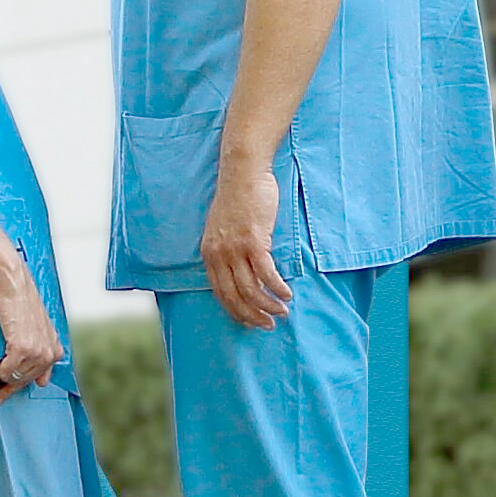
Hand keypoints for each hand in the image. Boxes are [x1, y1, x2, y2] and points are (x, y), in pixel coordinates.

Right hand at [0, 264, 64, 394]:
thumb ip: (42, 353)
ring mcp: (37, 352)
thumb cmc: (22, 304)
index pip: (39, 379)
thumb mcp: (40, 331)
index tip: (5, 393)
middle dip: (8, 383)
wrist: (15, 286)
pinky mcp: (22, 349)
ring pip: (14, 377)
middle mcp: (50, 354)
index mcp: (56, 350)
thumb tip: (41, 383)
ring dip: (0, 372)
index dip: (20, 386)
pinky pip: (5, 371)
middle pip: (24, 380)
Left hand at [200, 144, 290, 328]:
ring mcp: (235, 248)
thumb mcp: (222, 228)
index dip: (236, 312)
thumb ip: (227, 250)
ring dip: (268, 305)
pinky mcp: (254, 240)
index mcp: (209, 253)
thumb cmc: (238, 198)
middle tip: (268, 324)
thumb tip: (240, 272)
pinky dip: (277, 288)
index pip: (220, 293)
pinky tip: (286, 294)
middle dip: (252, 315)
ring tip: (282, 311)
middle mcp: (219, 254)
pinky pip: (266, 274)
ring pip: (251, 289)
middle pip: (234, 296)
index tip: (251, 322)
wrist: (243, 172)